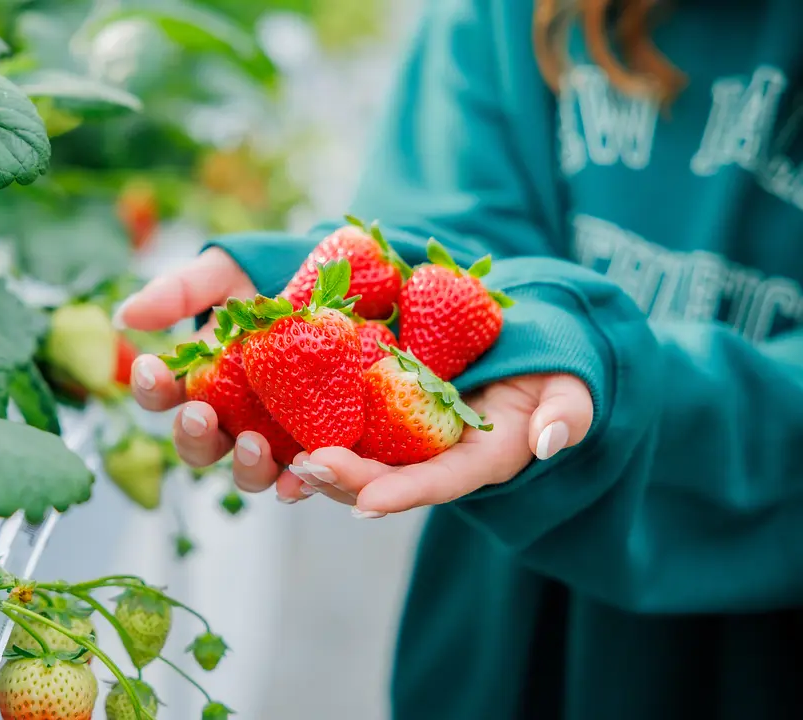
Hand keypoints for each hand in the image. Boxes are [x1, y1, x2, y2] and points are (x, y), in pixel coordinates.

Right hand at [118, 248, 297, 493]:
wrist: (331, 285)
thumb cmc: (266, 283)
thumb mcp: (223, 275)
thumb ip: (178, 292)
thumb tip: (125, 315)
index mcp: (198, 382)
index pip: (161, 395)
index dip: (150, 387)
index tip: (149, 369)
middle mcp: (230, 417)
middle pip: (198, 444)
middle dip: (193, 435)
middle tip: (200, 415)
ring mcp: (271, 436)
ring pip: (247, 470)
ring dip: (245, 465)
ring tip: (253, 445)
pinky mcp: (312, 444)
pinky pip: (303, 473)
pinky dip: (299, 479)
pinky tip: (304, 470)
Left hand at [273, 374, 594, 516]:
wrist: (527, 344)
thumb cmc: (554, 368)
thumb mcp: (572, 387)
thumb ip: (567, 413)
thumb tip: (551, 442)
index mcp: (479, 459)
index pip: (440, 483)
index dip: (405, 494)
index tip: (368, 504)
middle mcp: (434, 455)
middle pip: (385, 477)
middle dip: (345, 480)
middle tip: (306, 467)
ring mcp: (405, 432)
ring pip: (357, 455)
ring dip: (318, 461)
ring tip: (279, 455)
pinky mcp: (383, 403)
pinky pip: (345, 416)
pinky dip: (312, 419)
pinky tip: (278, 413)